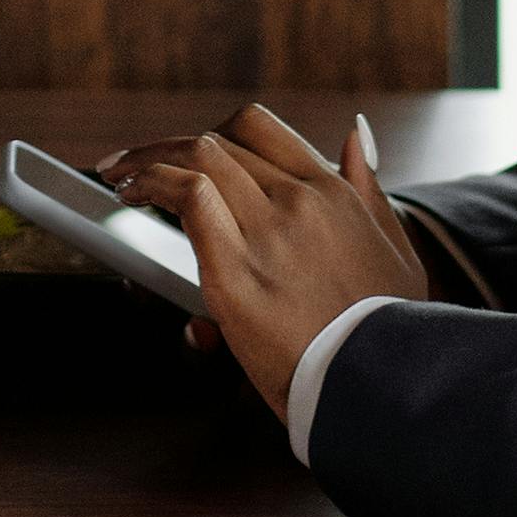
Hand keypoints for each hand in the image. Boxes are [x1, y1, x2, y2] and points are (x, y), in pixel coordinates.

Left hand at [95, 103, 430, 416]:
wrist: (384, 388)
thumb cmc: (391, 328)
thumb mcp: (395, 247)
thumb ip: (369, 187)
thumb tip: (355, 132)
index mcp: (331, 193)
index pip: (259, 128)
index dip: (215, 134)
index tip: (192, 152)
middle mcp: (297, 201)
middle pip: (218, 143)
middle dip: (169, 148)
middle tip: (135, 163)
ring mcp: (266, 232)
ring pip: (197, 158)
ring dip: (148, 159)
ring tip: (120, 175)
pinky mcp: (234, 273)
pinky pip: (187, 198)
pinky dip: (149, 183)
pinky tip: (128, 195)